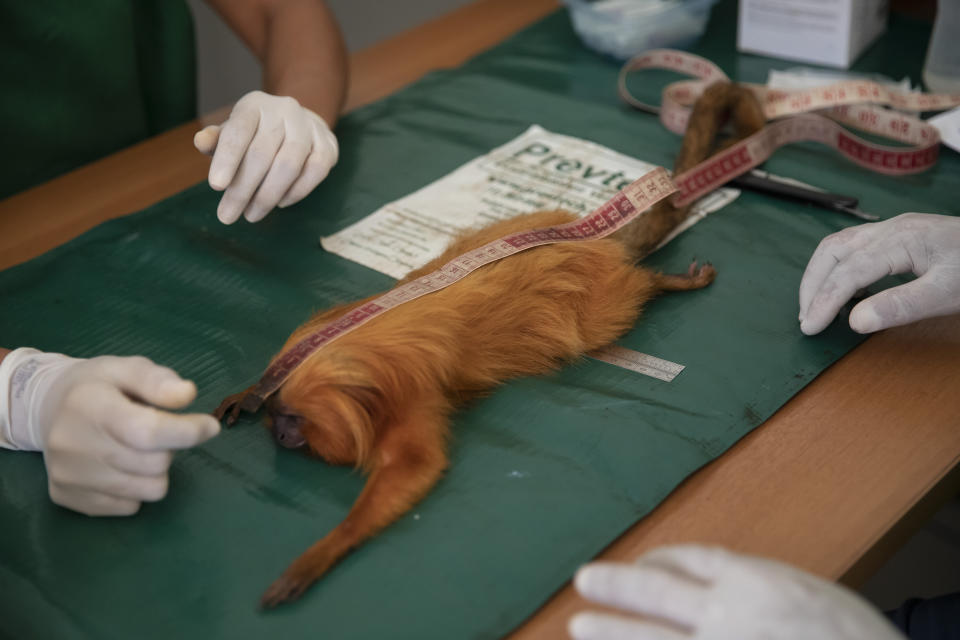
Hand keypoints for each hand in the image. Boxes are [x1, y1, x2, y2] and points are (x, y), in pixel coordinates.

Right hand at [0, 349, 219, 515]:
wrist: (47, 408)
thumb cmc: (100, 385)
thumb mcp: (129, 368)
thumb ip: (159, 380)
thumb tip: (187, 395)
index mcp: (90, 406)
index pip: (146, 432)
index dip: (187, 433)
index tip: (209, 426)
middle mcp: (72, 445)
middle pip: (154, 464)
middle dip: (169, 448)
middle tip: (157, 430)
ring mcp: (67, 476)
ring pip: (148, 491)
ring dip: (155, 471)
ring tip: (137, 447)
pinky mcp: (66, 498)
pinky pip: (129, 507)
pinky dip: (135, 489)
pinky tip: (119, 465)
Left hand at [194, 90, 338, 223]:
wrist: (298, 123)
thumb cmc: (257, 134)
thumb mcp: (233, 132)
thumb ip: (217, 139)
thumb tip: (200, 142)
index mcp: (255, 104)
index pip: (239, 131)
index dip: (227, 158)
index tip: (216, 187)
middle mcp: (284, 110)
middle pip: (262, 153)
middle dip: (243, 189)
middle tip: (227, 216)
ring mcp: (309, 126)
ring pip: (289, 165)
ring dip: (268, 196)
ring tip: (251, 215)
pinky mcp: (328, 144)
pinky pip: (314, 172)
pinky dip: (296, 192)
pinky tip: (280, 203)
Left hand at [570, 545, 905, 639]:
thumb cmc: (851, 637)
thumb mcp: (805, 591)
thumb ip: (753, 584)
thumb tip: (704, 583)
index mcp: (754, 581)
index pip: (687, 560)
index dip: (655, 561)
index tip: (638, 564)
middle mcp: (730, 616)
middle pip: (656, 593)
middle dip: (616, 587)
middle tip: (584, 581)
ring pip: (653, 639)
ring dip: (613, 632)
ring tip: (580, 626)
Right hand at [798, 213, 959, 334]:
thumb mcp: (947, 293)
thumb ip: (900, 306)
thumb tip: (854, 322)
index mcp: (900, 240)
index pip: (848, 271)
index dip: (824, 300)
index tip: (809, 328)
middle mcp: (889, 229)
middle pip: (832, 251)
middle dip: (812, 285)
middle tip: (806, 319)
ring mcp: (893, 228)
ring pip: (838, 245)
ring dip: (819, 275)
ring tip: (814, 305)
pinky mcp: (898, 234)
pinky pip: (852, 246)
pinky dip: (836, 268)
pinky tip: (842, 289)